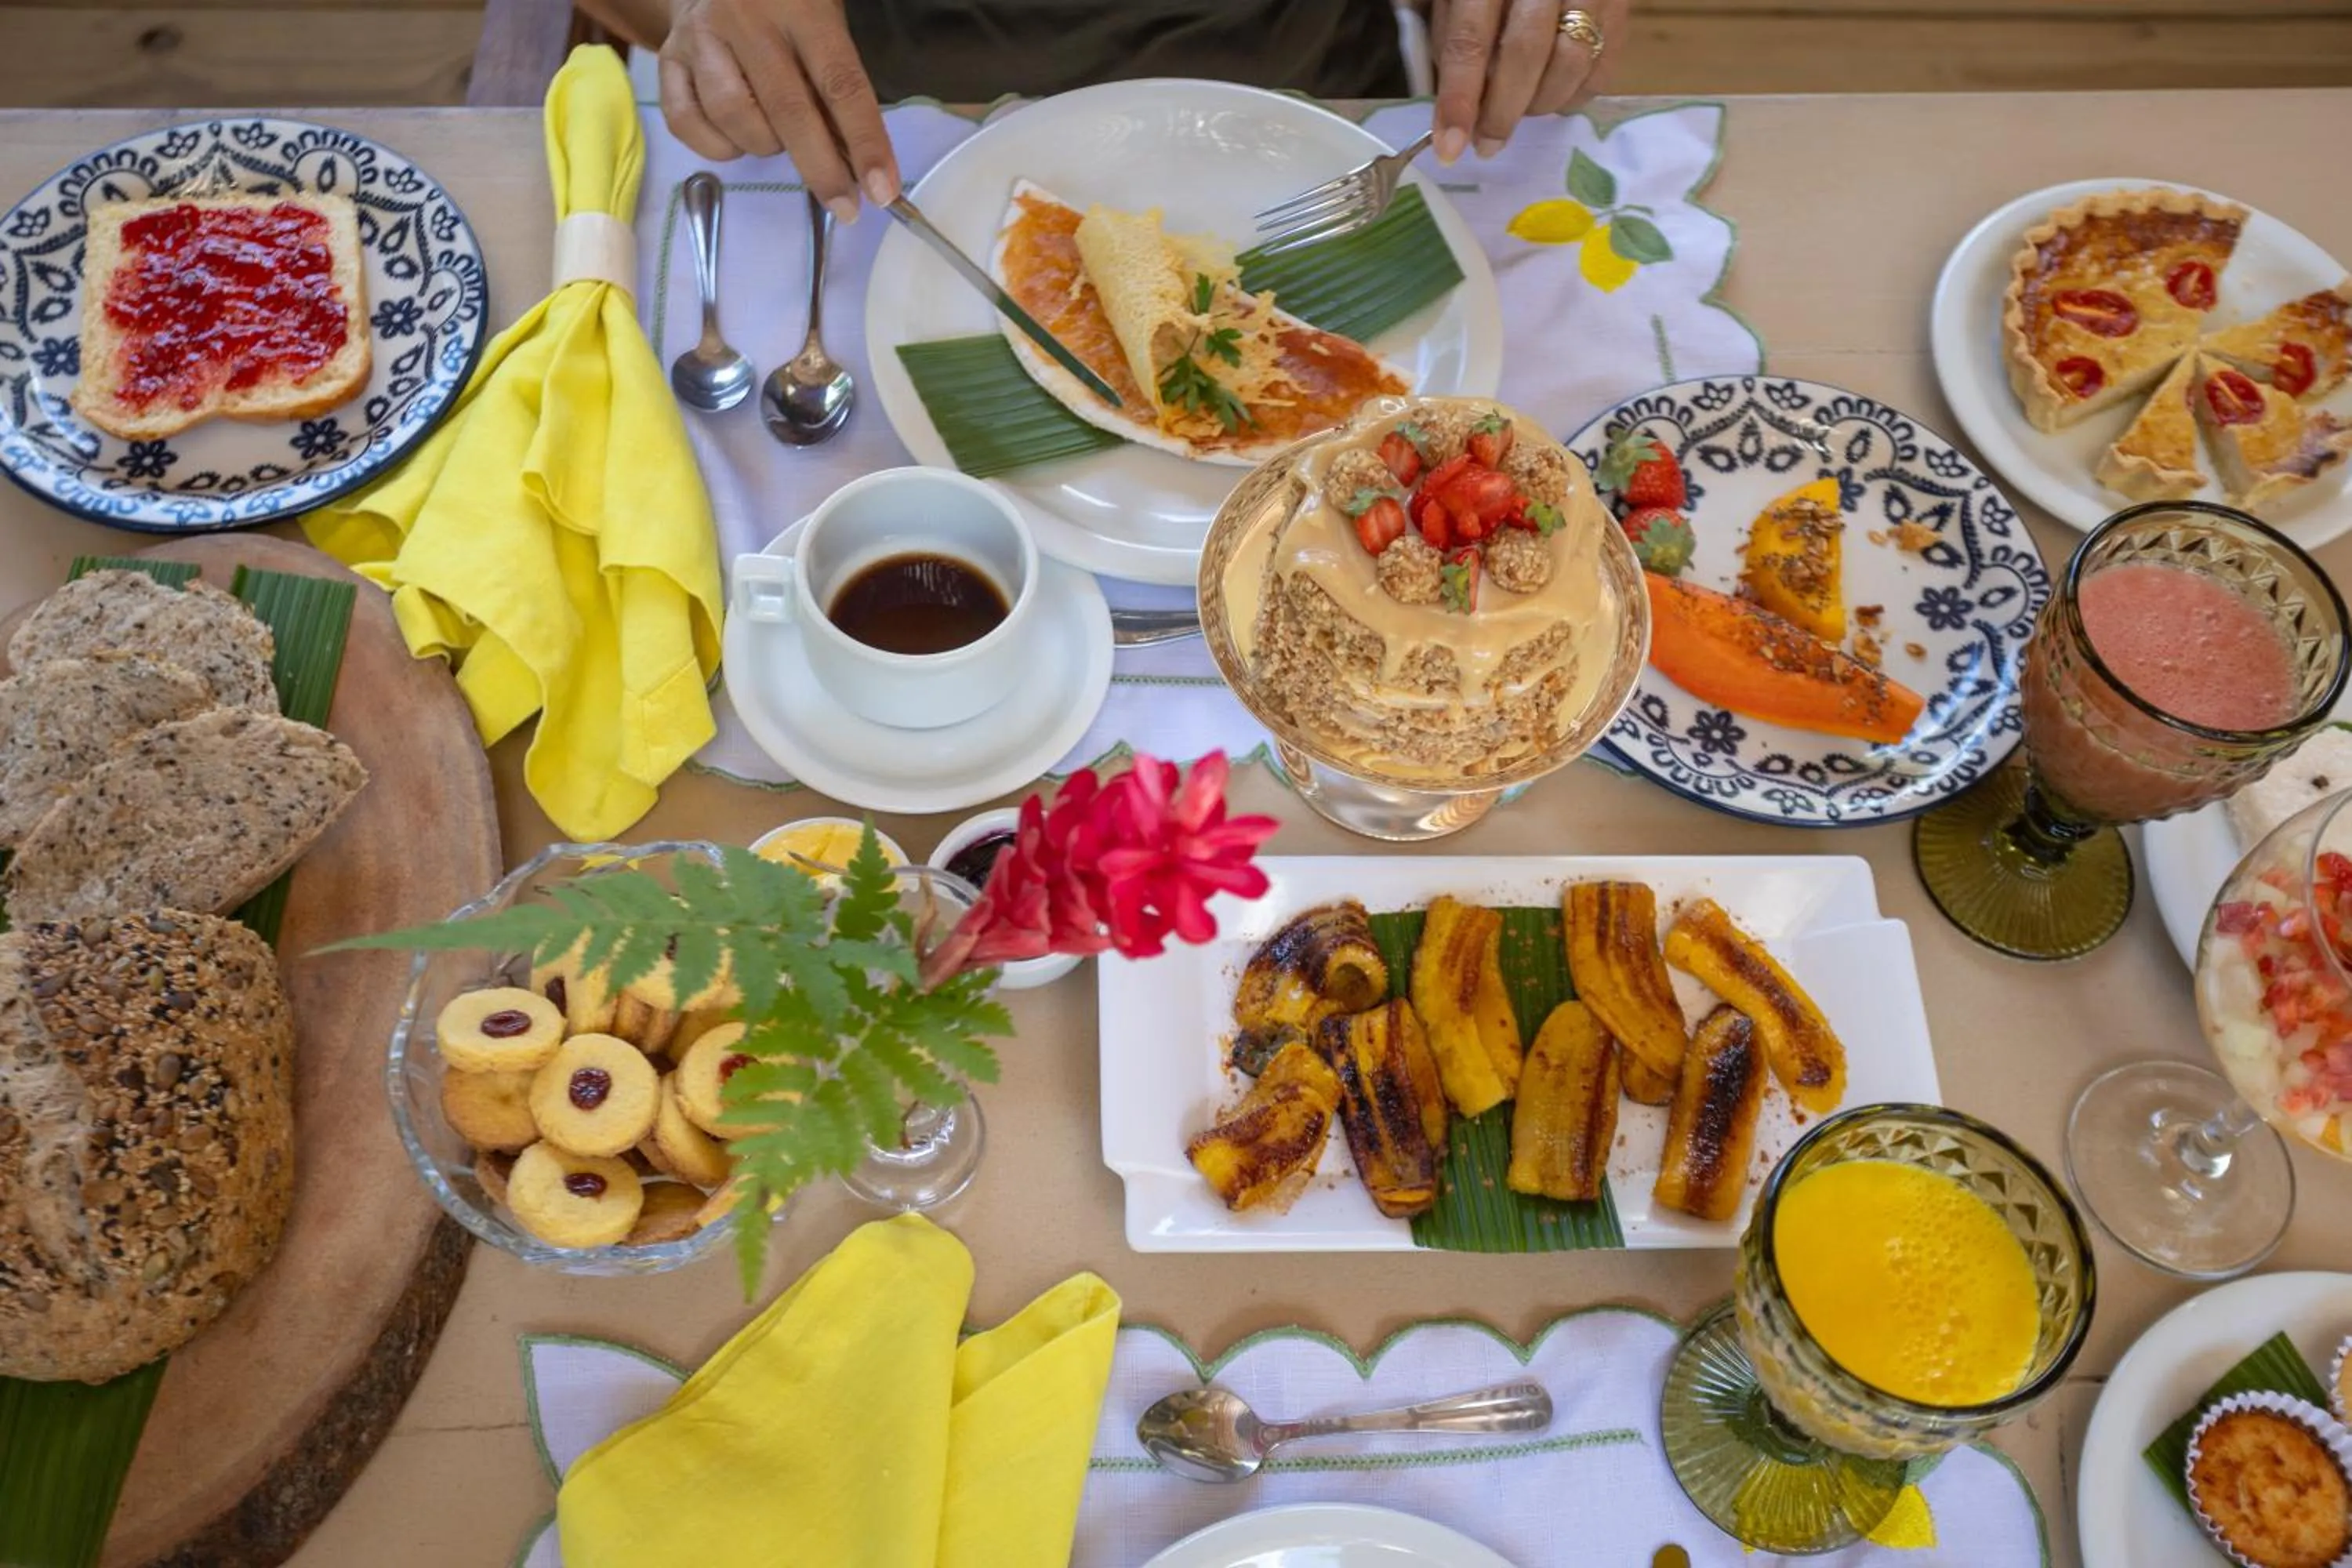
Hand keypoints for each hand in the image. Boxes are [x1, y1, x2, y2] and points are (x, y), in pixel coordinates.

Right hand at [658, 0, 898, 221]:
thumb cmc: (784, 10)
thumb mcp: (823, 29)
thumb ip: (836, 86)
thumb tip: (858, 163)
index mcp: (801, 7)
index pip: (839, 83)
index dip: (865, 142)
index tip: (882, 191)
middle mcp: (746, 19)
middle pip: (787, 110)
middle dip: (821, 169)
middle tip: (845, 207)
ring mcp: (700, 38)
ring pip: (734, 118)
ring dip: (764, 145)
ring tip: (777, 136)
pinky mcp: (667, 59)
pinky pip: (687, 123)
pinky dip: (717, 147)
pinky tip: (736, 137)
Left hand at [1430, 0, 1627, 161]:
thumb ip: (1452, 39)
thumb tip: (1454, 107)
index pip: (1470, 40)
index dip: (1459, 99)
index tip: (1449, 148)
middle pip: (1525, 53)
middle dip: (1503, 112)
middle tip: (1487, 145)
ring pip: (1570, 62)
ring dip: (1540, 104)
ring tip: (1521, 111)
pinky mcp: (1619, 7)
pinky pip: (1601, 68)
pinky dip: (1574, 96)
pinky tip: (1553, 95)